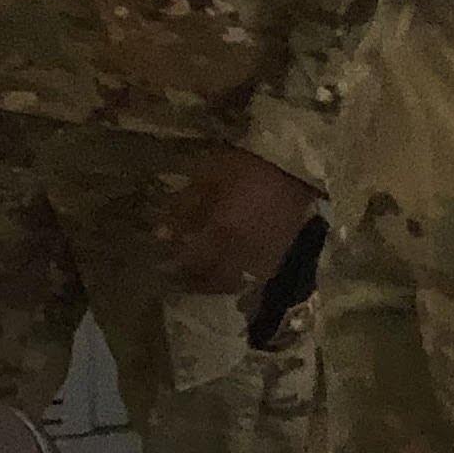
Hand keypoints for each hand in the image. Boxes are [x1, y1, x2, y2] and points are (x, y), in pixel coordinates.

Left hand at [159, 147, 319, 299]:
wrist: (294, 169)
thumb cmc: (245, 167)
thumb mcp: (207, 179)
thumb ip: (183, 207)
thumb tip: (161, 233)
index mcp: (220, 232)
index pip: (190, 261)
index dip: (172, 266)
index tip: (159, 264)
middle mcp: (239, 253)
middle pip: (210, 280)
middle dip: (190, 281)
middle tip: (176, 276)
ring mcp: (260, 259)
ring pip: (230, 284)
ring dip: (211, 285)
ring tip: (198, 276)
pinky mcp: (276, 258)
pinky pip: (250, 280)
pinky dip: (233, 281)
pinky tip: (225, 271)